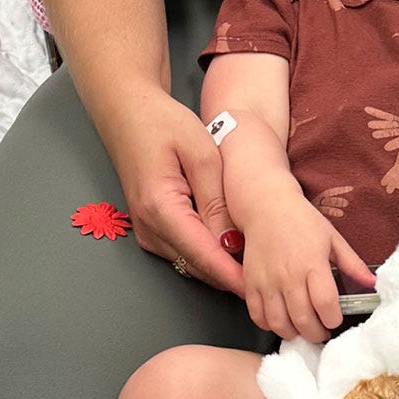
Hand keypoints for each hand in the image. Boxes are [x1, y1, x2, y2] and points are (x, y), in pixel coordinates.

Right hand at [111, 85, 245, 294]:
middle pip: (198, 265)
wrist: (127, 112)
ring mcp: (147, 231)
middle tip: (271, 278)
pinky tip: (234, 249)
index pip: (203, 255)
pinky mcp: (151, 228)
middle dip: (232, 276)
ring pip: (191, 262)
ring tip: (258, 266)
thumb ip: (217, 201)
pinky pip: (183, 251)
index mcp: (160, 208)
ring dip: (222, 267)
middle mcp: (148, 227)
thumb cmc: (163, 123)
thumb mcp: (202, 154)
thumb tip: (233, 242)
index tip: (260, 287)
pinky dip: (209, 254)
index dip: (234, 275)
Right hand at [241, 192, 373, 343]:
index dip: (333, 320)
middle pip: (303, 320)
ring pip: (279, 323)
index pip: (325, 304)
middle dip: (316, 334)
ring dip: (293, 333)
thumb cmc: (302, 221)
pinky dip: (268, 325)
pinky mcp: (250, 283)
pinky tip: (280, 320)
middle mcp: (288, 276)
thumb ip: (353, 264)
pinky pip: (257, 315)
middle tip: (321, 331)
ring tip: (302, 329)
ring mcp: (267, 281)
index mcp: (312, 264)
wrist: (267, 206)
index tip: (335, 320)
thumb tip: (372, 283)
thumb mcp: (333, 238)